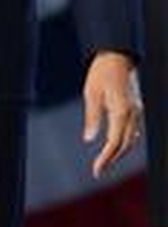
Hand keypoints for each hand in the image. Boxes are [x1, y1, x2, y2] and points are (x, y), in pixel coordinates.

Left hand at [82, 50, 141, 177]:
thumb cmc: (101, 73)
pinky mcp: (136, 108)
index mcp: (121, 111)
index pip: (114, 142)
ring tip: (104, 162)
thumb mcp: (91, 93)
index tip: (97, 170)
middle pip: (125, 144)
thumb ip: (92, 117)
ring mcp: (137, 111)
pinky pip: (133, 130)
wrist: (117, 56)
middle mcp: (133, 114)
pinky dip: (125, 141)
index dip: (106, 158)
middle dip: (112, 159)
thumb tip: (89, 139)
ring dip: (119, 152)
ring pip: (131, 139)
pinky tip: (116, 146)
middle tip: (98, 170)